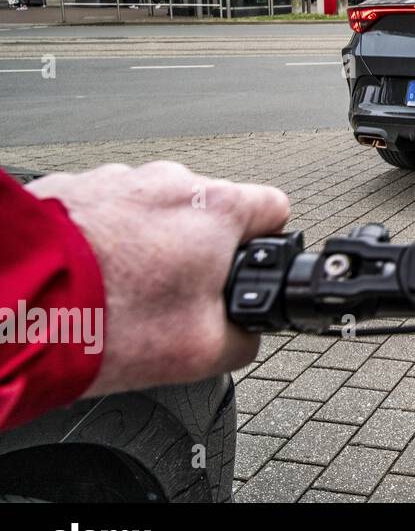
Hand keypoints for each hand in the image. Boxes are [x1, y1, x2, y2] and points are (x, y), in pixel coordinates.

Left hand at [26, 162, 289, 396]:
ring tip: (121, 290)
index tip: (246, 268)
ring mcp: (117, 179)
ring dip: (146, 243)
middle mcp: (170, 180)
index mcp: (217, 207)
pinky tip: (88, 278)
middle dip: (197, 250)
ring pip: (152, 211)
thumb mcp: (203, 351)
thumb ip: (243, 338)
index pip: (274, 209)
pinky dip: (102, 240)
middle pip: (208, 212)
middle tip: (173, 297)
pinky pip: (103, 212)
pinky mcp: (69, 187)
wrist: (15, 305)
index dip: (266, 245)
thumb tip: (245, 335)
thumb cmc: (106, 318)